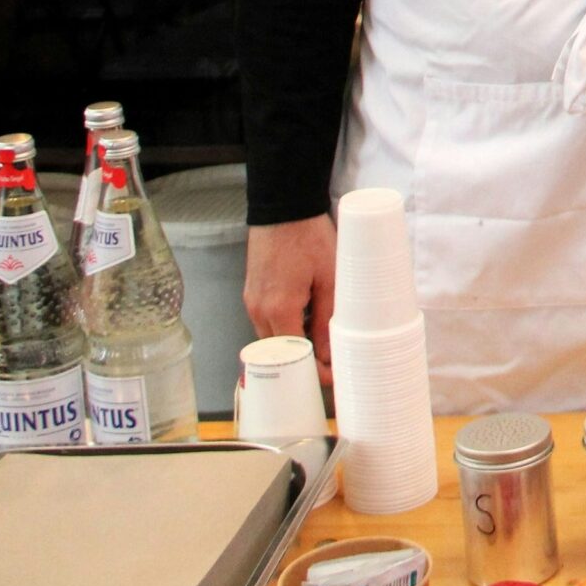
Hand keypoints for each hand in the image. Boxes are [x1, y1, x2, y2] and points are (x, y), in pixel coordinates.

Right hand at [245, 215, 337, 383]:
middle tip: (332, 366)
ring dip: (295, 346)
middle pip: (279, 354)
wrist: (284, 207)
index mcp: (278, 309)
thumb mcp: (330, 278)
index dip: (314, 372)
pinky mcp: (251, 292)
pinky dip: (285, 329)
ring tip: (323, 345)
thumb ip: (328, 319)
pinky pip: (266, 322)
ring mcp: (251, 301)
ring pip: (272, 339)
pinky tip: (307, 322)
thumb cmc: (310, 237)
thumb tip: (328, 354)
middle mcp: (258, 310)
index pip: (294, 358)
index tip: (334, 378)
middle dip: (304, 364)